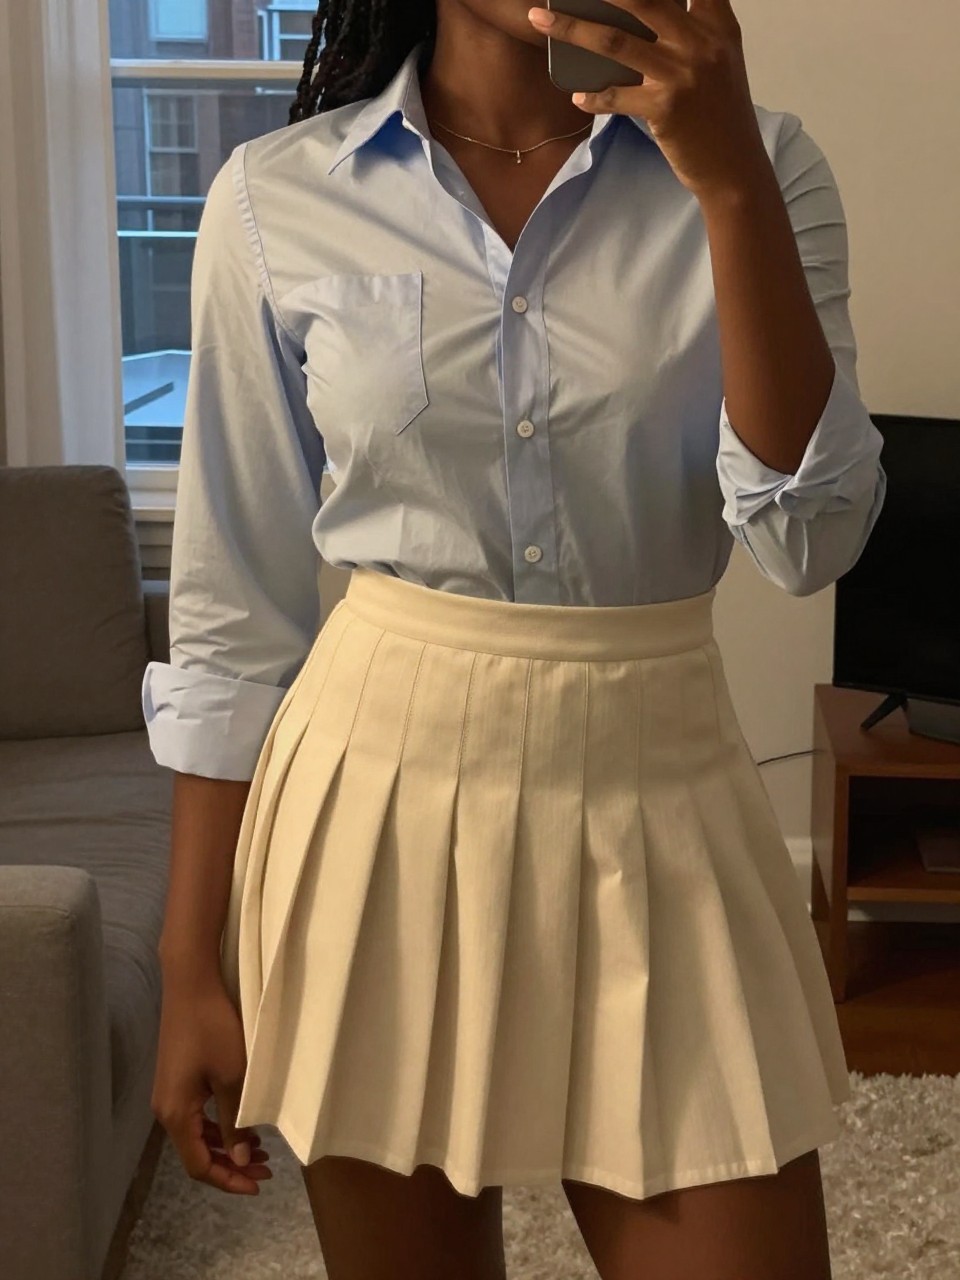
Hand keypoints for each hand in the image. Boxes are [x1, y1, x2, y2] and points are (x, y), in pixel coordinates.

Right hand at [151, 972, 273, 1194]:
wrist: (190, 984)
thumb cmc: (213, 1029)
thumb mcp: (231, 1077)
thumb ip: (234, 1121)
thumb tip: (241, 1159)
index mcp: (175, 1115)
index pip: (199, 1165)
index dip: (229, 1179)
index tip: (259, 1184)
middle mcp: (165, 1110)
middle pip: (197, 1152)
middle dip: (231, 1164)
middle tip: (267, 1168)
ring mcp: (169, 1093)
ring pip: (197, 1134)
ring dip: (226, 1144)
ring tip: (260, 1148)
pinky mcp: (176, 1078)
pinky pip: (195, 1115)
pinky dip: (218, 1125)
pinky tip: (239, 1121)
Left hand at [527, 0, 769, 200]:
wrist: (734, 169)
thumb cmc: (720, 117)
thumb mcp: (718, 64)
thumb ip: (690, 33)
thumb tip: (633, 18)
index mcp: (717, 26)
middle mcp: (702, 43)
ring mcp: (682, 75)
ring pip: (615, 42)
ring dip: (571, 28)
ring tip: (540, 19)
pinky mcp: (665, 108)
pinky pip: (615, 96)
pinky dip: (593, 96)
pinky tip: (580, 96)